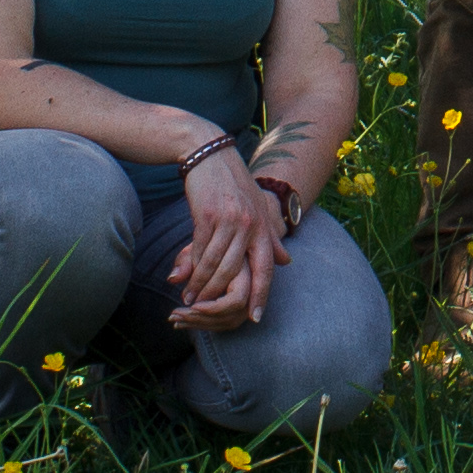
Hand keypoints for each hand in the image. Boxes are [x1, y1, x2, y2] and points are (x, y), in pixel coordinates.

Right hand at [163, 147, 285, 330]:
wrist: (210, 154)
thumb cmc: (234, 184)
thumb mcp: (258, 208)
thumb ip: (271, 237)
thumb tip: (287, 262)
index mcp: (263, 226)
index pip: (266, 267)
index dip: (261, 294)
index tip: (254, 317)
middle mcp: (250, 224)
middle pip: (236, 271)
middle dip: (220, 296)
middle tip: (206, 312)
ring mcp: (229, 219)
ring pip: (215, 264)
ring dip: (201, 286)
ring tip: (190, 300)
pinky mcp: (207, 215)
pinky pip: (200, 249)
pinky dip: (192, 267)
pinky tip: (184, 279)